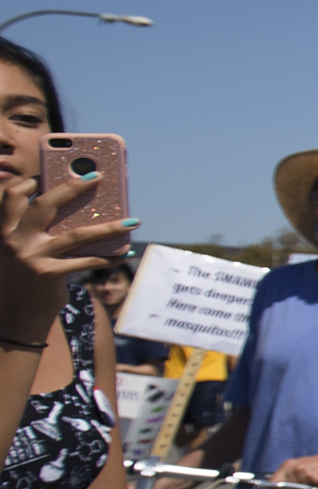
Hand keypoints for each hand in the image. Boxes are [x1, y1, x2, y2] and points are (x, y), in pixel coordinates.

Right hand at [0, 175, 134, 326]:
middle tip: (98, 176)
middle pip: (45, 204)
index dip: (30, 182)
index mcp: (4, 229)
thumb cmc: (26, 277)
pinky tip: (126, 254)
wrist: (16, 316)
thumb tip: (83, 211)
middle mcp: (14, 240)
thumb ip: (38, 230)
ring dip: (109, 227)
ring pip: (76, 234)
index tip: (50, 173)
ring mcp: (31, 257)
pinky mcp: (48, 274)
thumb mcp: (23, 249)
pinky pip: (86, 262)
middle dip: (72, 186)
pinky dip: (109, 258)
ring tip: (133, 222)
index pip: (12, 195)